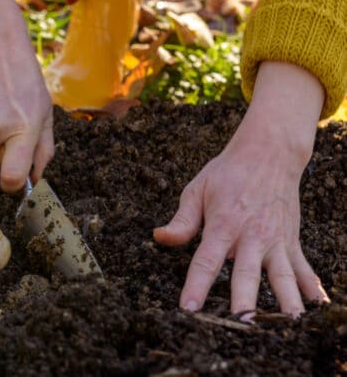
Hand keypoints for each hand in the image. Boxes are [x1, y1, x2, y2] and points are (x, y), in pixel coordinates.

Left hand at [154, 61, 329, 315]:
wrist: (269, 154)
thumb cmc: (227, 173)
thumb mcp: (197, 190)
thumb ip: (182, 220)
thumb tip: (159, 238)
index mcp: (224, 224)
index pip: (207, 260)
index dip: (196, 285)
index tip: (189, 308)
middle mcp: (252, 236)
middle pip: (247, 274)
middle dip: (244, 301)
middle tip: (241, 324)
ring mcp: (276, 240)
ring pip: (281, 276)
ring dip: (285, 301)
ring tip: (288, 324)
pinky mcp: (291, 241)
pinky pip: (302, 268)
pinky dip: (311, 287)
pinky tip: (318, 307)